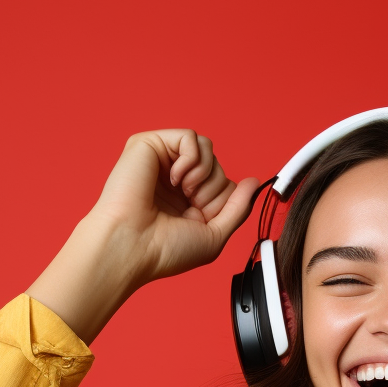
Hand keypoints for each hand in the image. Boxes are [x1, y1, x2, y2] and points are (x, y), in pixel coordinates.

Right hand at [89, 129, 260, 285]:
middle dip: (213, 190)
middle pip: (219, 167)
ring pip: (207, 148)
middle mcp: (175, 181)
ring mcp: (162, 162)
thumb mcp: (215, 235)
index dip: (222, 203)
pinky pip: (190, 137)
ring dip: (204, 174)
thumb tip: (254, 182)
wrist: (133, 246)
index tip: (202, 218)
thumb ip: (238, 208)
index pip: (226, 187)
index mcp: (188, 203)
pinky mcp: (149, 145)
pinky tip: (174, 178)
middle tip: (191, 205)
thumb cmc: (166, 249)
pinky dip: (191, 159)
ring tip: (184, 191)